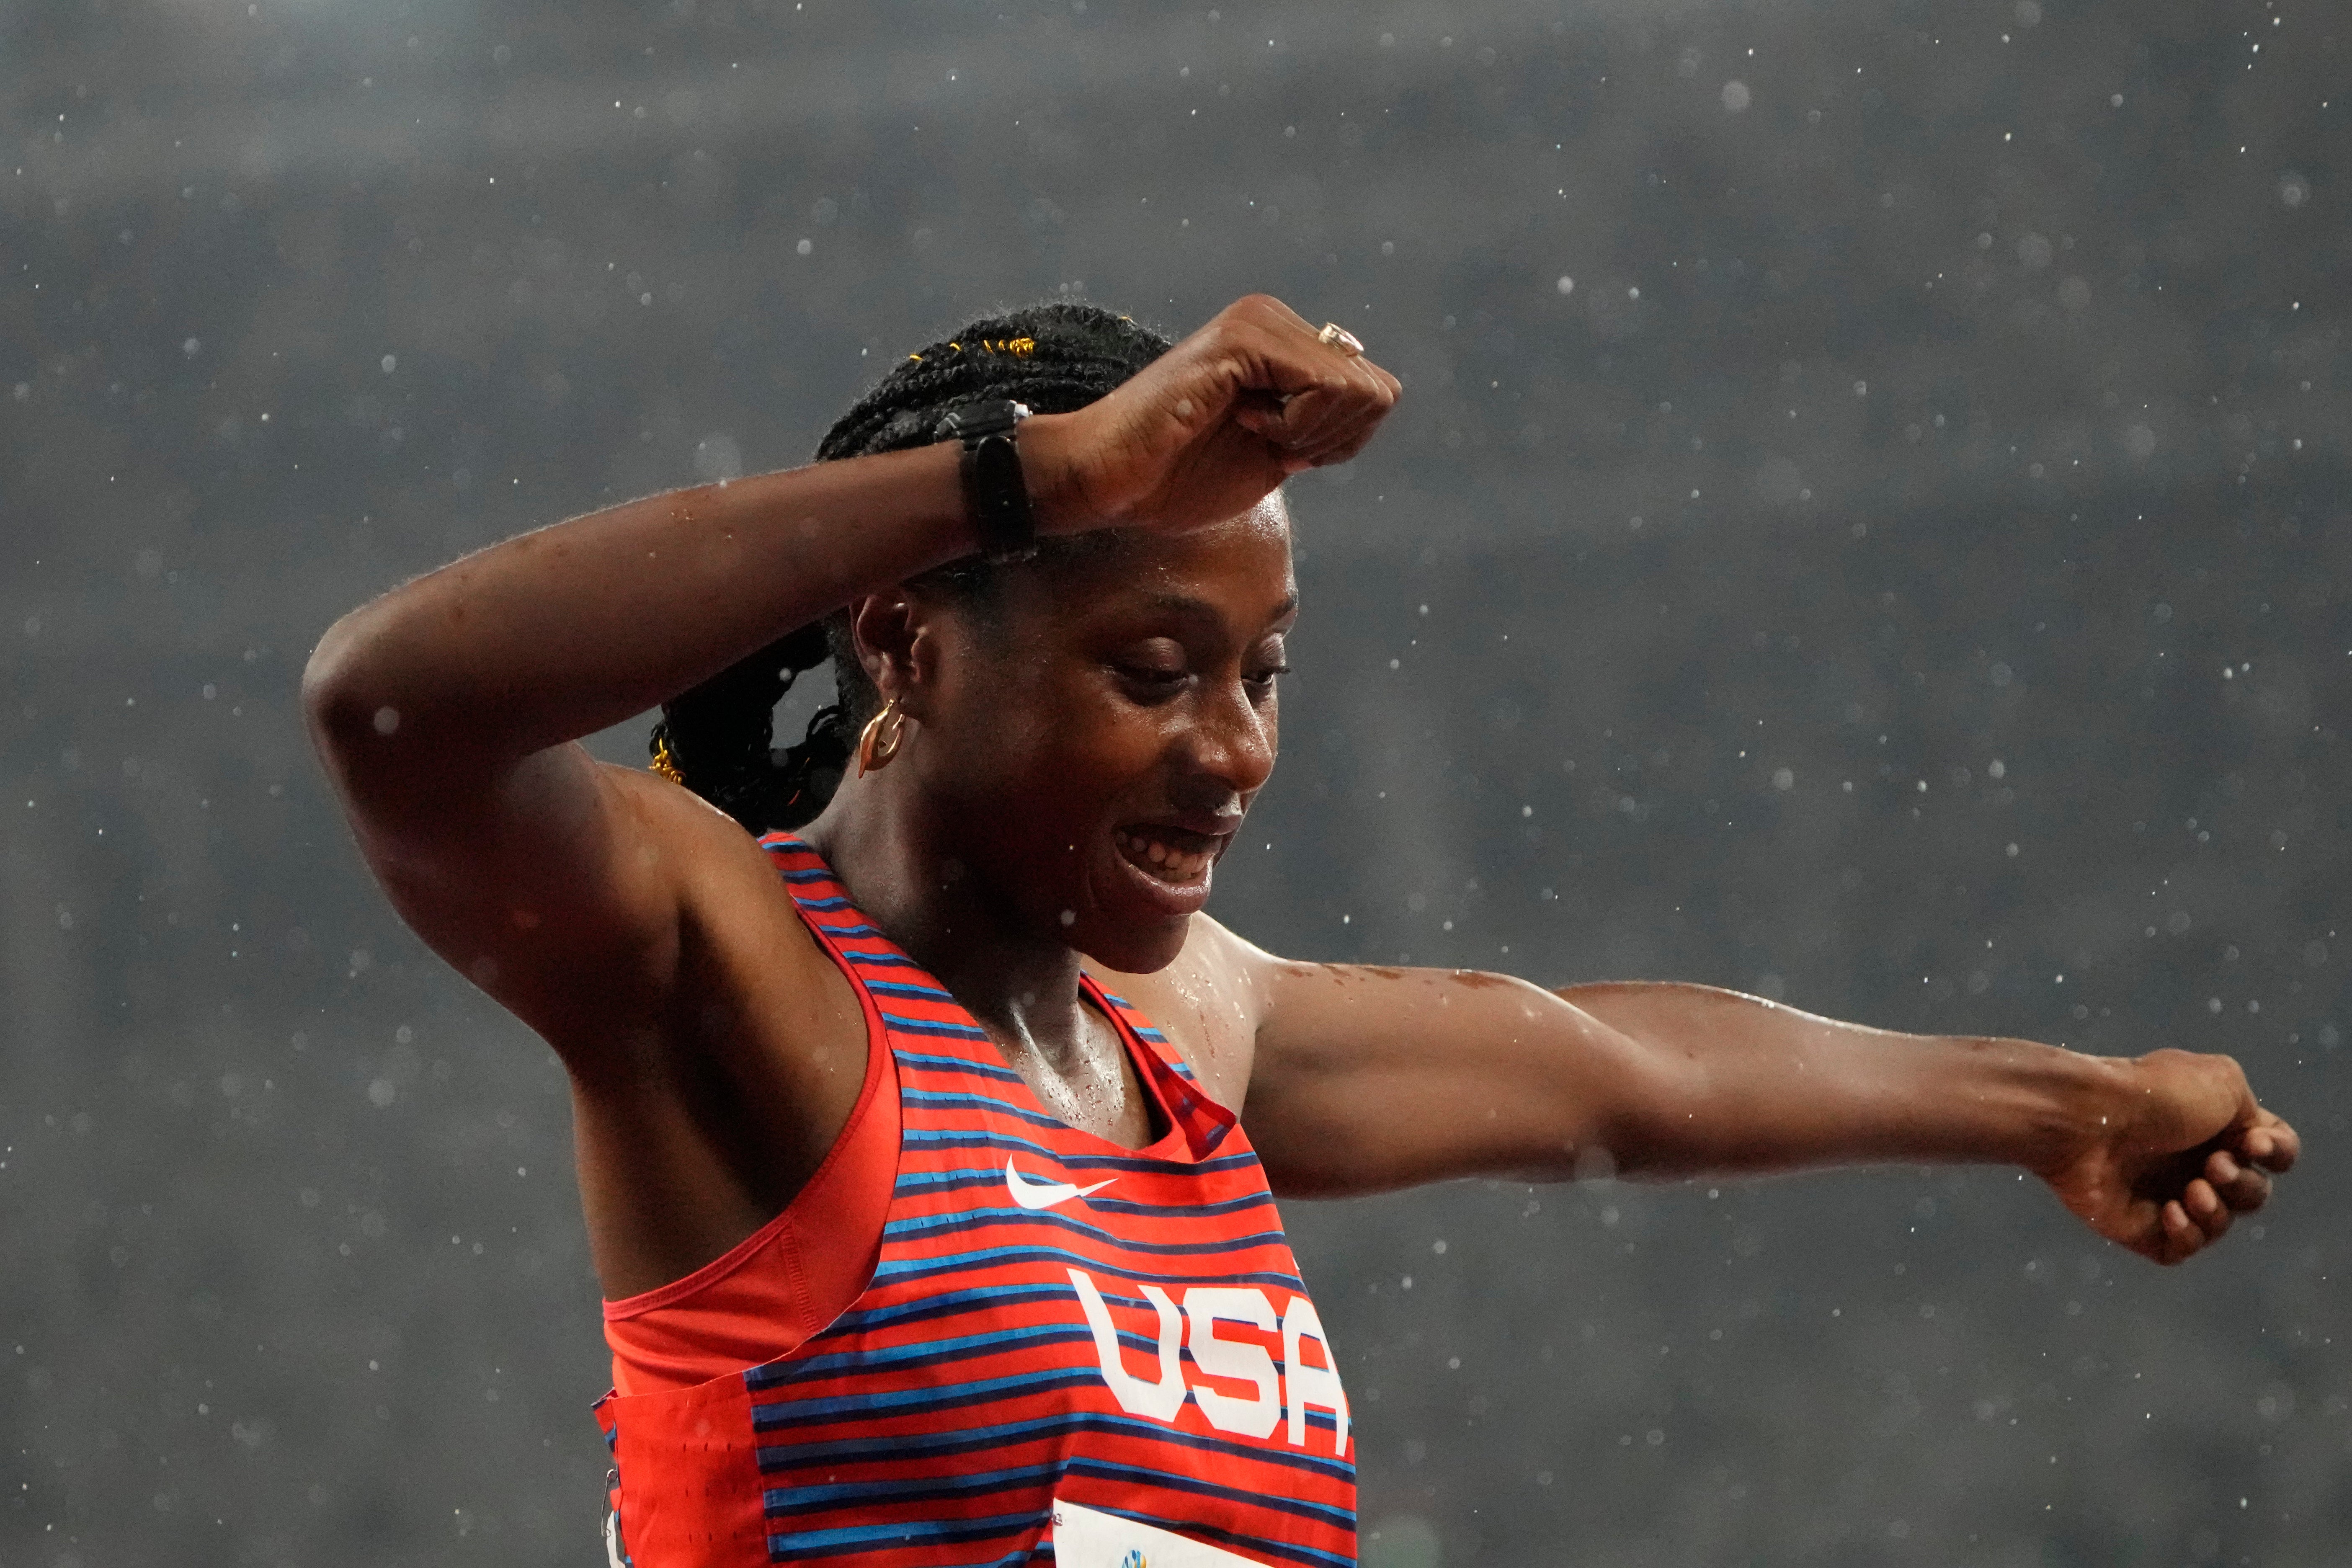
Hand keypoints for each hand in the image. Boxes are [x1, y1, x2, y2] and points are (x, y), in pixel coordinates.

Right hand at [1017, 294, 1401, 537]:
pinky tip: (1244, 424)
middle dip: (1333, 440)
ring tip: (1253, 432)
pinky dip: (1295, 426)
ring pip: (1358, 389)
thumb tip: (1373, 402)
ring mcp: (1258, 324)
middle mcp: (1273, 319)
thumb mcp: (1272, 451)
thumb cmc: (1175, 478)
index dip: (1341, 441)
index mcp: (1282, 341)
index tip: (1284, 452)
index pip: (1372, 391)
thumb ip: (1316, 424)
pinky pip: (1324, 388)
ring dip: (1313, 433)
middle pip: (1376, 391)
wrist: (1107, 483)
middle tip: (1271, 445)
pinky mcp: (1241, 342)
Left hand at [2038, 1048, 2299, 1264]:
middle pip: (2252, 1193)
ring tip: (2192, 1190)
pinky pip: (2181, 1250)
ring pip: (2220, 1223)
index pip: (2273, 1151)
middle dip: (2243, 1184)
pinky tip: (2171, 1213)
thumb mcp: (2221, 1079)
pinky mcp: (2139, 1227)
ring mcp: (2165, 1193)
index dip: (2277, 1153)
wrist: (2086, 1120)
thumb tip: (2249, 1140)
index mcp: (2216, 1125)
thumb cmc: (2154, 1095)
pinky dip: (2187, 1237)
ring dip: (2217, 1211)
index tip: (2253, 1144)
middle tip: (2212, 1166)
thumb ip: (2251, 1109)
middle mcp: (2193, 1160)